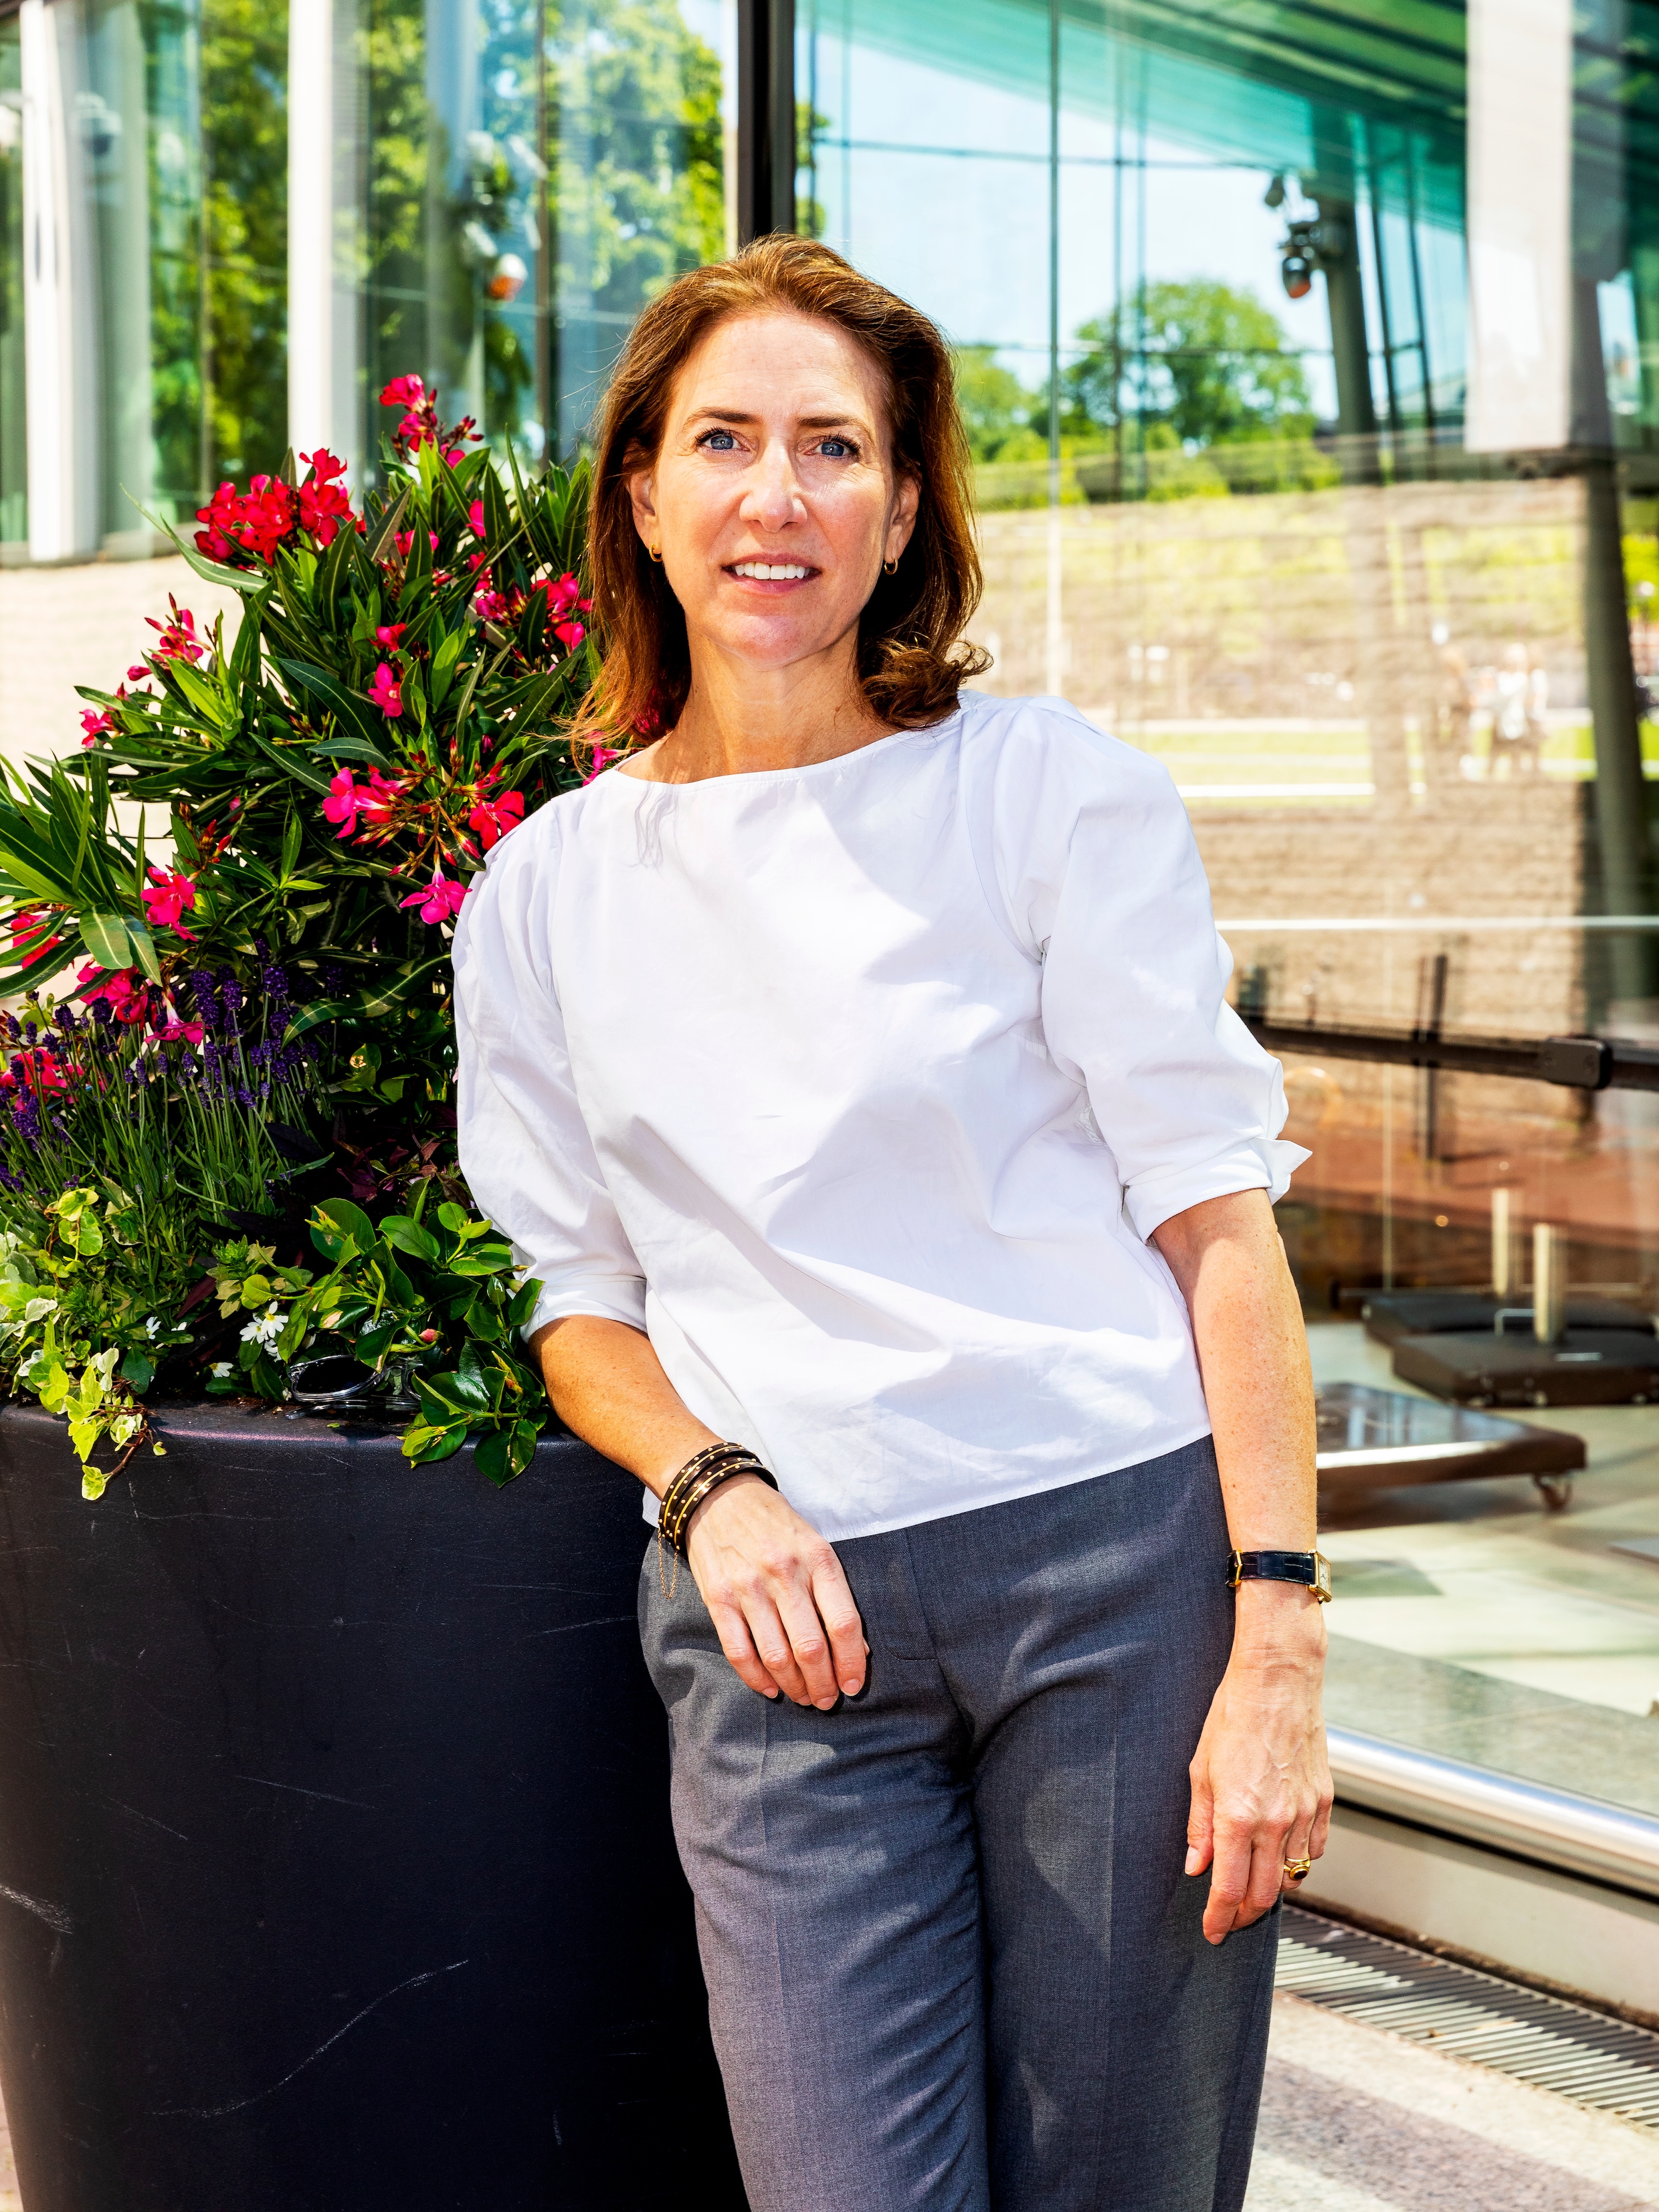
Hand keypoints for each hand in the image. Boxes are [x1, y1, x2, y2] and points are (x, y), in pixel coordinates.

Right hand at [684, 1475, 867, 1708]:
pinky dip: (757, 1679)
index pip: (845, 1623)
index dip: (853, 1662)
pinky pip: (739, 1652)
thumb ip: (834, 1591)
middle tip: (827, 1700)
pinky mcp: (718, 1598)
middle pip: (812, 1647)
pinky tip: (770, 1688)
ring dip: (794, 1687)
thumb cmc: (775, 1523)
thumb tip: (858, 1646)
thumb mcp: (815, 1544)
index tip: (854, 1685)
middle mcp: (785, 1573)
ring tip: (803, 1697)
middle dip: (823, 1684)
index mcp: (818, 1558)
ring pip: (778, 1656)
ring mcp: (749, 1587)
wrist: (719, 1494)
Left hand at [1184, 1583, 1331, 1943]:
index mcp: (1237, 1816)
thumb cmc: (1232, 1717)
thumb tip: (1196, 1865)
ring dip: (1272, 1889)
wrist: (1278, 1682)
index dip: (1219, 1917)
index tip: (1212, 1931)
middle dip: (1244, 1915)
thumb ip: (1199, 1823)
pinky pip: (1314, 1850)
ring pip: (1292, 1876)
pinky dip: (1299, 1863)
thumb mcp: (1200, 1769)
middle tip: (1230, 1920)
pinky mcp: (1323, 1801)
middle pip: (1264, 1893)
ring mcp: (1303, 1814)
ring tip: (1254, 1888)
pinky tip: (1283, 1857)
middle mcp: (1274, 1822)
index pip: (1229, 1888)